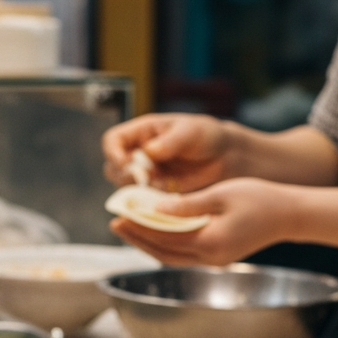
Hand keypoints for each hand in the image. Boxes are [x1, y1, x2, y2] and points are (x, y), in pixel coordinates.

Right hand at [102, 113, 233, 191]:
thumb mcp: (189, 132)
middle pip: (113, 168)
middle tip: (142, 180)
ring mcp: (145, 176)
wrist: (224, 159)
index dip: (114, 153)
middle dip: (124, 176)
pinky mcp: (156, 194)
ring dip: (136, 192)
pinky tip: (165, 201)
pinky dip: (149, 205)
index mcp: (140, 133)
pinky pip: (143, 203)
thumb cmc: (206, 136)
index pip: (113, 141)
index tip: (126, 163)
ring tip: (159, 189)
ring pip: (126, 189)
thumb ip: (169, 142)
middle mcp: (137, 155)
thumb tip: (148, 152)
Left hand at [109, 177, 296, 265]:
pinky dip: (167, 244)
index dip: (139, 227)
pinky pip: (184, 254)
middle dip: (138, 238)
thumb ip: (187, 205)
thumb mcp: (221, 194)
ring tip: (130, 229)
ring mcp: (214, 260)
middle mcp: (209, 258)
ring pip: (171, 257)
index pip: (163, 236)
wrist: (290, 215)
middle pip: (163, 252)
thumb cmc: (260, 199)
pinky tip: (156, 232)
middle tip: (116, 224)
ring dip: (149, 243)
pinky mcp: (219, 257)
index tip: (119, 216)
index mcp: (209, 242)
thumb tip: (156, 208)